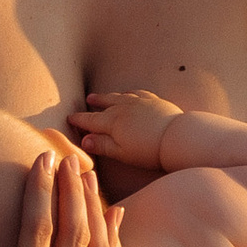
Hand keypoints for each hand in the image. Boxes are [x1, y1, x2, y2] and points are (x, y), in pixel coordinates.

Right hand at [65, 86, 181, 167]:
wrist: (176, 137)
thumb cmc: (148, 150)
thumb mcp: (121, 153)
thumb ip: (102, 145)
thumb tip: (84, 140)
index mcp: (112, 122)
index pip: (91, 120)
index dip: (79, 119)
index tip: (70, 118)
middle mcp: (123, 108)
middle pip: (105, 103)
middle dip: (95, 103)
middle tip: (86, 100)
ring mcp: (139, 102)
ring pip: (120, 96)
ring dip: (109, 96)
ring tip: (102, 95)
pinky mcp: (154, 101)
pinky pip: (138, 93)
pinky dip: (130, 93)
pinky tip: (129, 94)